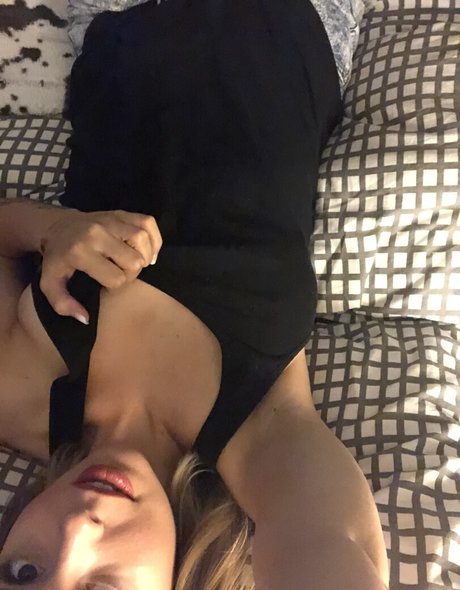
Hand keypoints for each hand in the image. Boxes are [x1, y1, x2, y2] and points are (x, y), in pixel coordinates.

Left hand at [39, 209, 162, 322]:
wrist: (58, 226)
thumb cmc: (58, 258)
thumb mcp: (50, 283)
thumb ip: (63, 304)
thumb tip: (85, 318)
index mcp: (80, 251)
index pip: (116, 278)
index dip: (115, 285)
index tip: (106, 282)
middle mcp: (98, 233)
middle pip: (133, 261)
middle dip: (131, 272)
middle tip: (120, 272)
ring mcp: (112, 220)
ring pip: (143, 241)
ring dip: (144, 257)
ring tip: (135, 263)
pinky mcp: (122, 213)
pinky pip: (148, 223)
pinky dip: (154, 239)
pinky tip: (148, 251)